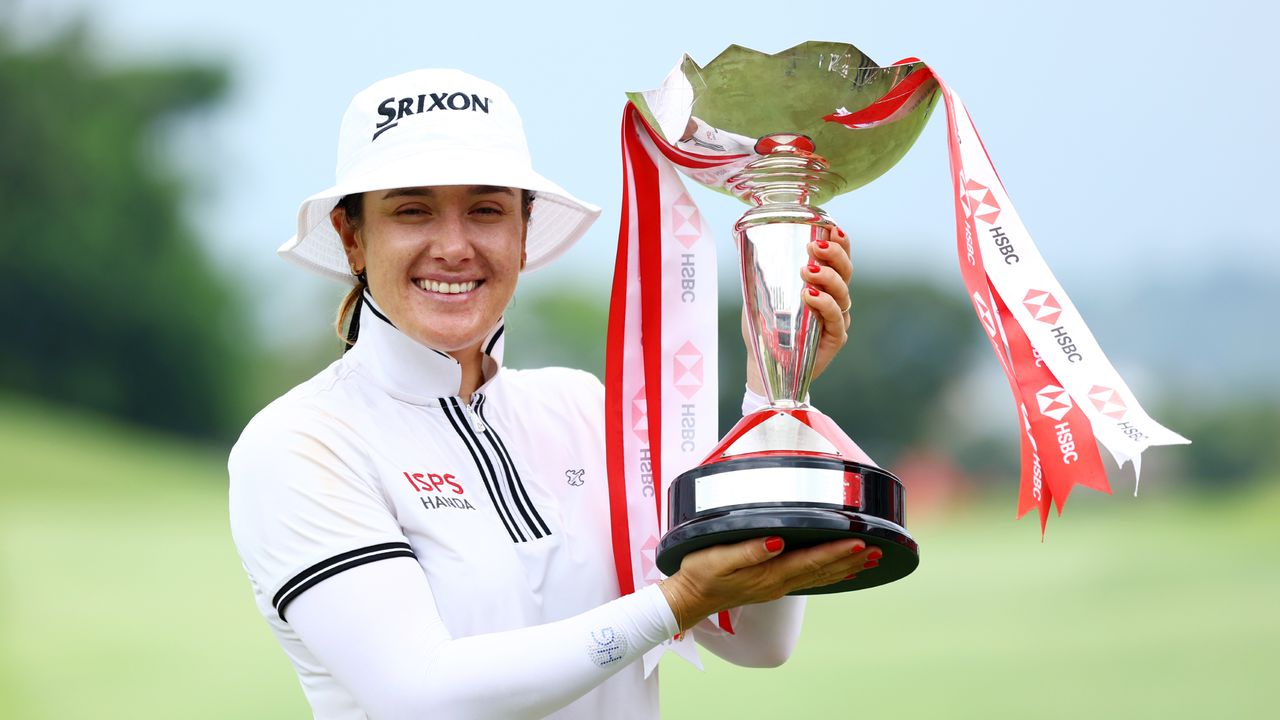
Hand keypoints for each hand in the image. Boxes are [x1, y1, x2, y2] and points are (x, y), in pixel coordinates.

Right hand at [658, 535, 881, 632]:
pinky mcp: (773, 584)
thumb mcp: (717, 558)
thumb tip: (776, 542)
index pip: (810, 561)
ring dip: (846, 567)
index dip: (836, 551)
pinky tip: (842, 572)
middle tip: (878, 550)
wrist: (689, 599)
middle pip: (823, 571)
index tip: (859, 541)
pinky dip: (831, 574)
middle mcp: (778, 583)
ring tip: (870, 559)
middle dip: (851, 559)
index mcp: (769, 574)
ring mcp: (777, 586)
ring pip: (820, 577)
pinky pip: (810, 580)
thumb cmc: (700, 574)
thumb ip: (748, 551)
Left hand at [744, 224, 852, 394]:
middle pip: (846, 272)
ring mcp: (837, 319)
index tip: (832, 228)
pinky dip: (824, 305)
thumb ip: (758, 273)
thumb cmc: (764, 329)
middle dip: (834, 255)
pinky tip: (810, 296)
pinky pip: (836, 319)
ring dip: (827, 278)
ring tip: (806, 270)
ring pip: (843, 293)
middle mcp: (834, 299)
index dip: (841, 243)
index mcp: (823, 285)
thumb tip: (742, 242)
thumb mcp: (758, 296)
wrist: (765, 366)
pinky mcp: (834, 339)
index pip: (839, 259)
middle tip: (814, 248)